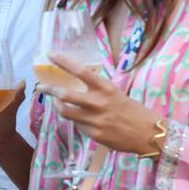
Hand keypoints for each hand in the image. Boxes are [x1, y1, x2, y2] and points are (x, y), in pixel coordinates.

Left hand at [41, 53, 164, 154]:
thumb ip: (96, 89)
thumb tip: (74, 83)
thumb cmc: (131, 110)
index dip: (64, 62)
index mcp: (106, 88)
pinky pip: (77, 125)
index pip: (81, 71)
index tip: (50, 55)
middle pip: (65, 94)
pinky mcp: (94, 134)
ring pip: (65, 112)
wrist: (149, 134)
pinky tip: (81, 120)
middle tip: (40, 86)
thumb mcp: (115, 93)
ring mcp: (95, 119)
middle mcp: (98, 102)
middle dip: (48, 89)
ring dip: (57, 106)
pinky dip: (76, 121)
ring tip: (55, 103)